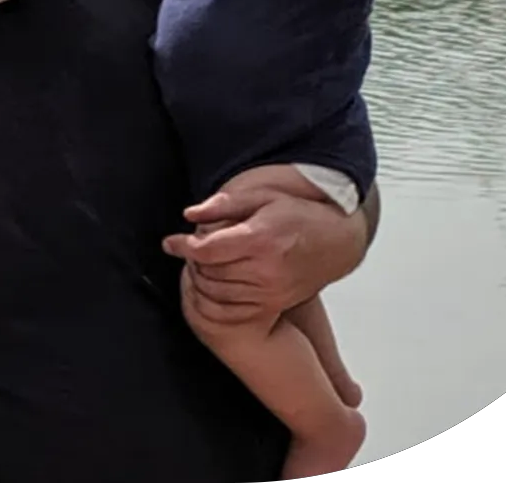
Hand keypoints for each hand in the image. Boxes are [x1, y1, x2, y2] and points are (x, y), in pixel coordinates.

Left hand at [162, 175, 367, 323]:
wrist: (335, 242)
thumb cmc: (297, 214)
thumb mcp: (263, 197)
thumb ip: (225, 204)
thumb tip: (190, 214)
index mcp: (260, 239)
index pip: (208, 249)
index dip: (183, 245)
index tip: (170, 242)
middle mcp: (266, 270)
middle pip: (209, 272)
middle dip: (192, 261)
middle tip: (189, 248)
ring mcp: (271, 291)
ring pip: (217, 293)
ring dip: (201, 280)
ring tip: (202, 263)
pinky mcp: (274, 304)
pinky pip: (233, 309)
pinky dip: (216, 298)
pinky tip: (215, 282)